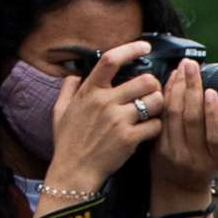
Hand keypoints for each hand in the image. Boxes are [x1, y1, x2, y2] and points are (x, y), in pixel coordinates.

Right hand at [46, 41, 161, 195]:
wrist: (73, 171)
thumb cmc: (67, 142)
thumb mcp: (59, 111)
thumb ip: (68, 89)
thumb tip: (75, 75)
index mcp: (89, 92)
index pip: (111, 60)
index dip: (131, 49)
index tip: (145, 46)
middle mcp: (104, 102)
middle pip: (145, 80)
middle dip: (153, 85)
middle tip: (150, 93)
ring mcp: (118, 120)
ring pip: (155, 101)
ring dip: (158, 105)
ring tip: (152, 112)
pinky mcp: (129, 138)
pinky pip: (155, 125)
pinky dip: (156, 127)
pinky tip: (148, 131)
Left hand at [153, 59, 217, 194]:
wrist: (179, 185)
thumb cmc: (212, 166)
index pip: (215, 137)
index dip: (213, 114)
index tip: (213, 91)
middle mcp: (194, 157)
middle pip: (191, 120)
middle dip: (191, 89)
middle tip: (192, 66)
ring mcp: (174, 151)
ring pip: (173, 115)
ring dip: (176, 87)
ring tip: (183, 68)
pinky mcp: (157, 144)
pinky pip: (161, 116)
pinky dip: (165, 95)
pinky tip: (170, 79)